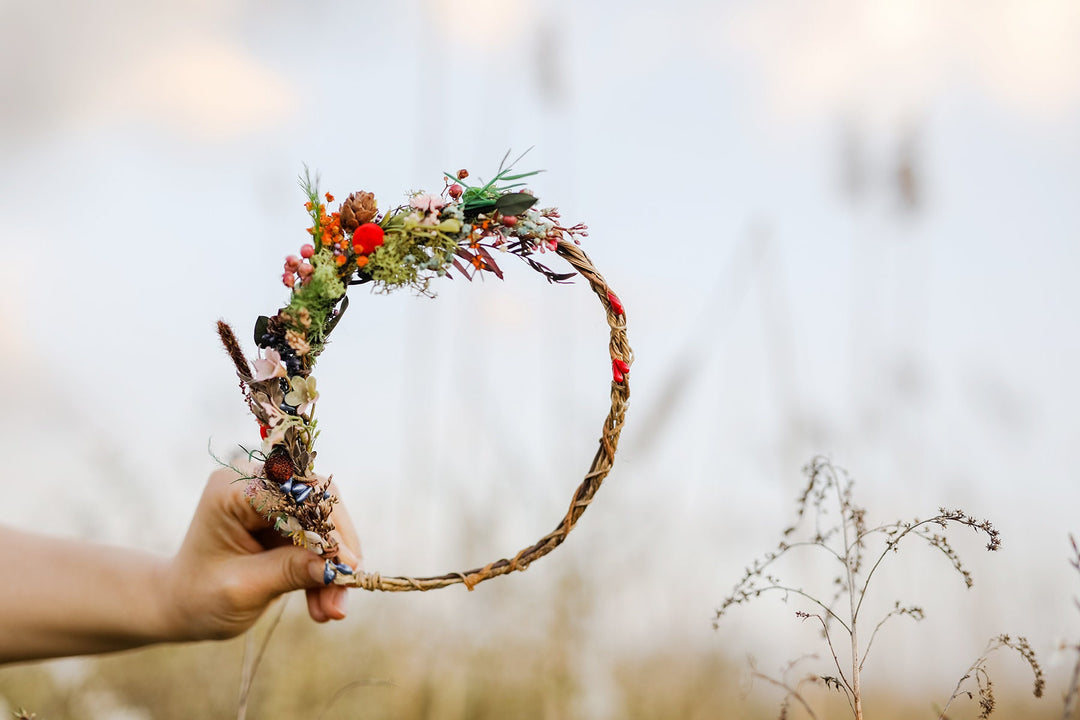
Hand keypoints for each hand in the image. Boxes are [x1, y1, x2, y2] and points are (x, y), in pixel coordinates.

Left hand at [162, 466, 362, 640]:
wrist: (182, 605)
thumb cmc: (199, 596)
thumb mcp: (243, 589)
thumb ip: (290, 571)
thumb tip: (341, 568)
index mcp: (233, 490)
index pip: (295, 494)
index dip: (327, 527)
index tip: (348, 567)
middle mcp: (255, 484)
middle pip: (317, 502)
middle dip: (335, 549)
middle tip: (346, 589)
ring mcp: (271, 500)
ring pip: (325, 522)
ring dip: (333, 566)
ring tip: (333, 610)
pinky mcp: (284, 518)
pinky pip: (319, 538)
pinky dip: (325, 570)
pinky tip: (324, 605)